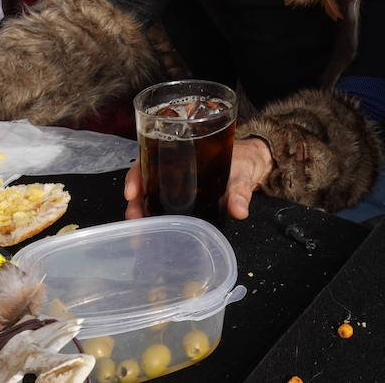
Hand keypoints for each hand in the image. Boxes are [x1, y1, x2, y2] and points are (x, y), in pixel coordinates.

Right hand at [123, 137, 271, 220]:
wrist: (253, 165)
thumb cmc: (243, 161)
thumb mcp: (242, 173)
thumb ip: (240, 191)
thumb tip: (239, 210)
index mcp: (182, 152)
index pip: (148, 158)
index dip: (136, 175)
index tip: (132, 192)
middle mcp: (173, 167)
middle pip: (143, 180)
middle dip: (134, 201)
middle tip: (135, 220)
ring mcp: (176, 183)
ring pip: (148, 195)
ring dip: (140, 212)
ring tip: (140, 233)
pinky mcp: (182, 197)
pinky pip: (161, 205)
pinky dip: (153, 217)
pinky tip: (152, 232)